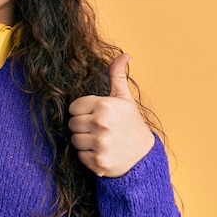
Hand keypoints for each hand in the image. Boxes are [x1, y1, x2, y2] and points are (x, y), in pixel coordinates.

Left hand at [68, 54, 154, 176]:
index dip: (83, 111)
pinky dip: (87, 156)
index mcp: (104, 106)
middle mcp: (101, 124)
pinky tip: (101, 152)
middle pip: (72, 123)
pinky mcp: (98, 162)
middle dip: (82, 126)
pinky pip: (79, 156)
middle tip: (98, 129)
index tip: (95, 115)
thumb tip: (124, 54)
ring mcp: (99, 144)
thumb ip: (117, 76)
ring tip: (100, 140)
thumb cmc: (131, 124)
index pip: (74, 107)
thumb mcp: (124, 99)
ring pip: (74, 139)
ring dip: (84, 141)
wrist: (144, 157)